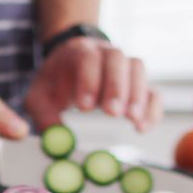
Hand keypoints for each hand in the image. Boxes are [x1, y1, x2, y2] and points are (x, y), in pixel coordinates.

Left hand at [24, 37, 162, 131]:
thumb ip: (43, 115)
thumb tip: (55, 140)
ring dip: (137, 95)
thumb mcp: (39, 95)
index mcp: (79, 52)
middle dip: (115, 87)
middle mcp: (106, 52)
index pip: (87, 58)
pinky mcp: (138, 83)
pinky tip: (142, 127)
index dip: (88, 81)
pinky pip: (152, 90)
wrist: (72, 60)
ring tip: (132, 120)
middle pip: (117, 59)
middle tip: (112, 113)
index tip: (84, 108)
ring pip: (137, 70)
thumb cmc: (55, 80)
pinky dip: (152, 108)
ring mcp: (125, 66)